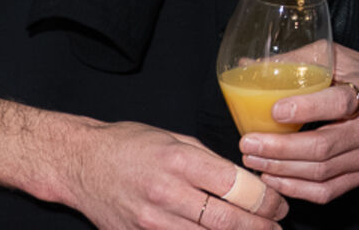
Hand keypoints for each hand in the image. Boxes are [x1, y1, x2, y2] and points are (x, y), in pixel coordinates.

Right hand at [64, 120, 287, 229]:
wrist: (79, 164)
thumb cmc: (128, 144)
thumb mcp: (173, 138)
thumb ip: (208, 161)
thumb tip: (244, 180)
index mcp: (179, 161)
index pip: (235, 186)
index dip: (265, 199)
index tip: (278, 203)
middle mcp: (166, 192)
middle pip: (226, 220)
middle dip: (260, 227)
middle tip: (278, 226)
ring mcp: (151, 221)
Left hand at [235, 44, 358, 203]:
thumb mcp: (337, 57)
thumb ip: (296, 60)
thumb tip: (246, 65)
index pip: (338, 103)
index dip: (306, 109)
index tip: (275, 111)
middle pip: (323, 146)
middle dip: (281, 149)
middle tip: (249, 143)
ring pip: (321, 172)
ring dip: (282, 170)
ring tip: (253, 160)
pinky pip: (327, 191)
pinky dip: (297, 189)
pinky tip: (274, 178)